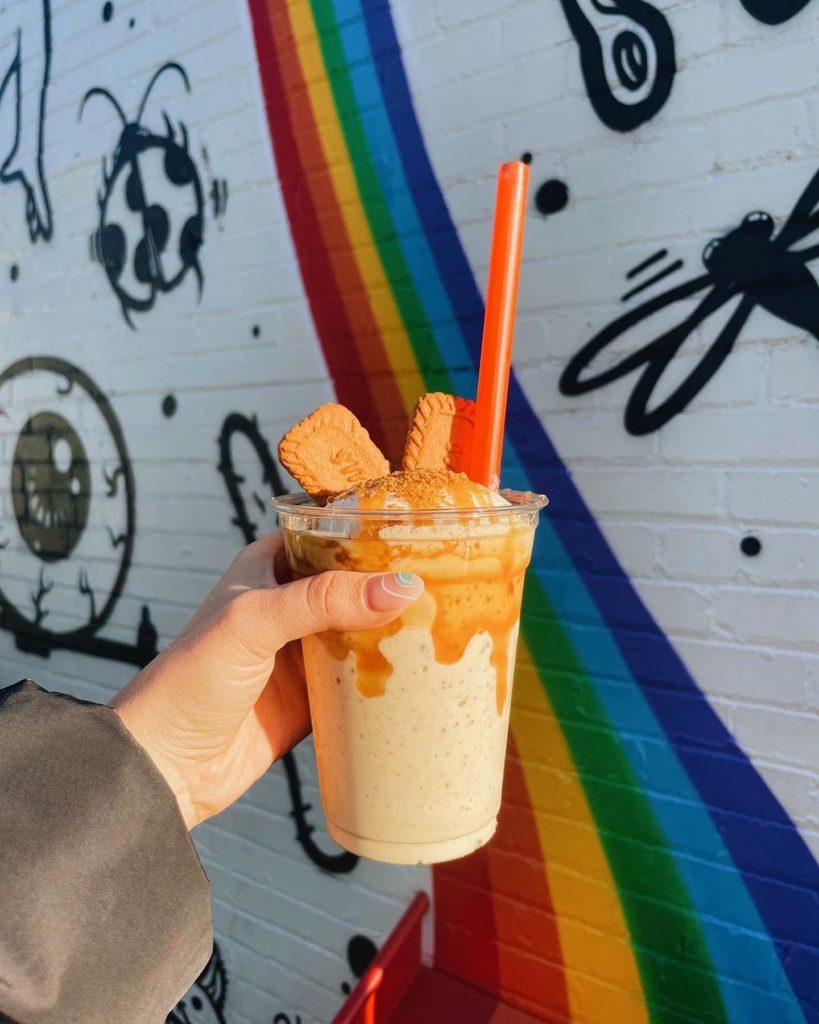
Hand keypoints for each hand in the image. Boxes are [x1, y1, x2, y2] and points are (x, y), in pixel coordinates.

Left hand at [111, 534, 422, 828]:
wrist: (165, 766)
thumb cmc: (191, 679)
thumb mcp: (253, 622)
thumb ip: (322, 600)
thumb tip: (401, 588)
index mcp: (268, 568)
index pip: (330, 535)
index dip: (373, 531)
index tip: (426, 530)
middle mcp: (290, 605)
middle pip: (356, 585)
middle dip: (396, 584)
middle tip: (454, 578)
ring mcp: (304, 653)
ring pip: (365, 632)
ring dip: (398, 631)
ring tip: (451, 622)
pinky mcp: (315, 698)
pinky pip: (363, 681)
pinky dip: (390, 678)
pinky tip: (426, 673)